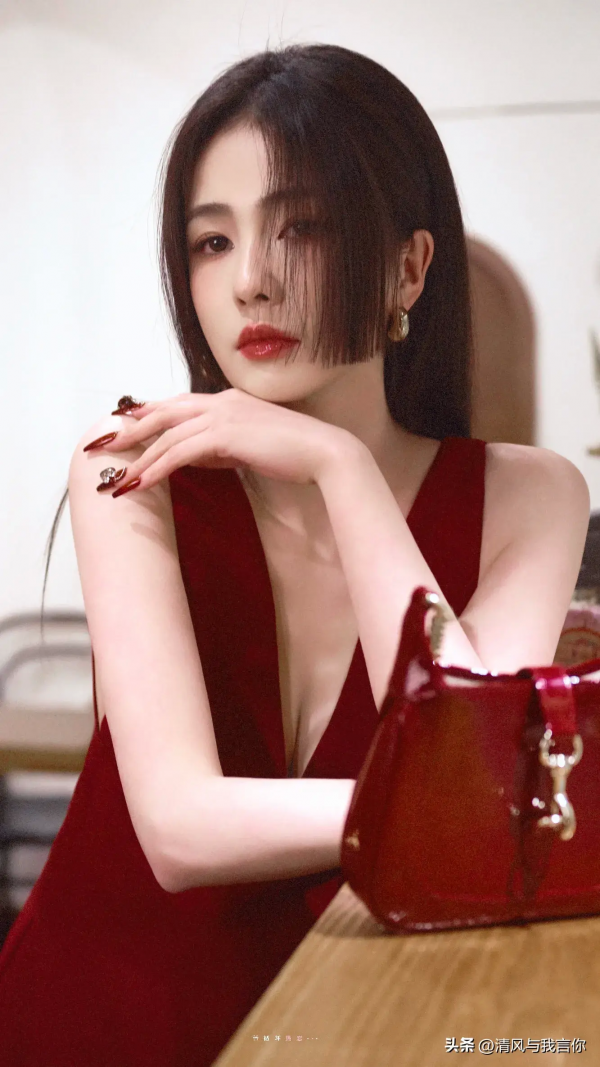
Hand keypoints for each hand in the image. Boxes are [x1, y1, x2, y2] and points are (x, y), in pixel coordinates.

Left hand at [85, 389, 354, 493]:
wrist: (323, 454)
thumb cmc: (293, 453)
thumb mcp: (249, 446)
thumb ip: (221, 446)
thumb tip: (193, 456)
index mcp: (227, 400)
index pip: (178, 404)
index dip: (148, 414)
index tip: (123, 426)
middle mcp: (220, 401)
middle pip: (162, 412)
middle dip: (129, 430)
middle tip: (102, 445)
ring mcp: (223, 414)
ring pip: (167, 434)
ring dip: (139, 458)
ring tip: (119, 480)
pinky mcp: (226, 434)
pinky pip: (181, 451)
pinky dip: (158, 467)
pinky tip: (143, 482)